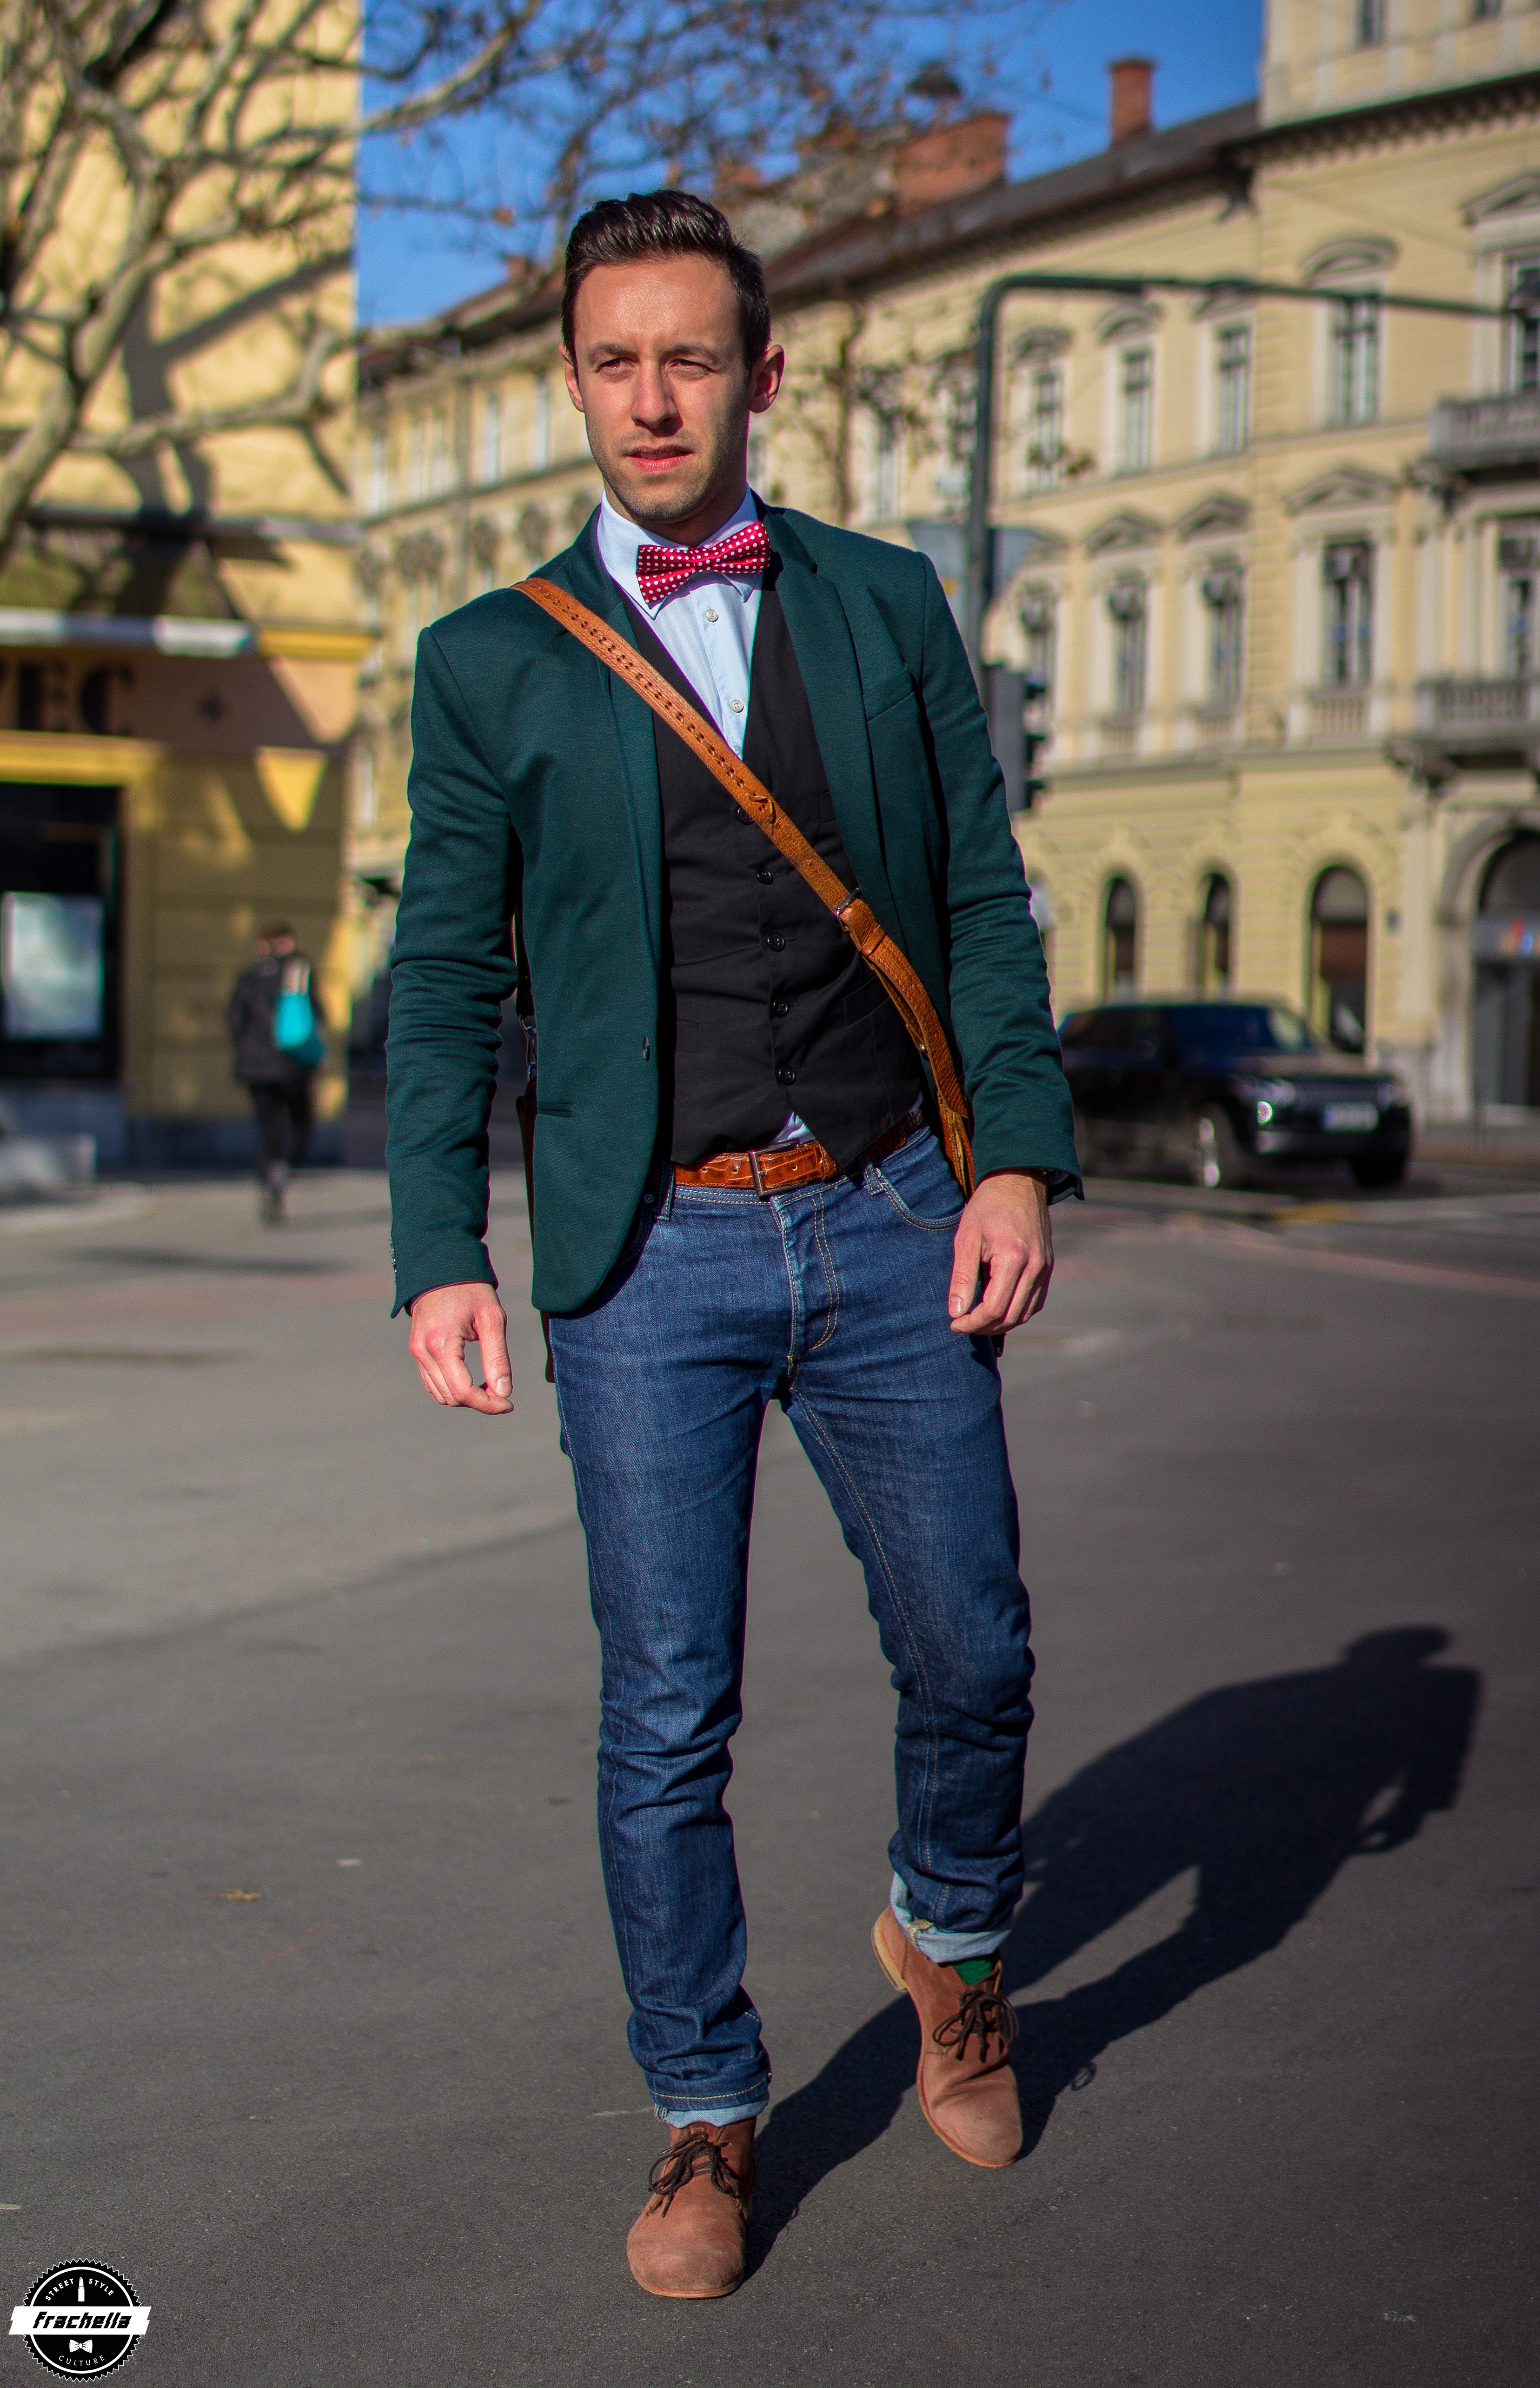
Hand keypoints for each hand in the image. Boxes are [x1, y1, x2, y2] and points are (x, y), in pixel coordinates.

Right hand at [407, 1282, 513, 1412]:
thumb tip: (504, 1394)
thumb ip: (497, 1358)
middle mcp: (422, 1352)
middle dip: (480, 1403)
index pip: (462, 1391)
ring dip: (466, 1398)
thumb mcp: (492, 1319)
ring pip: (440, 1395)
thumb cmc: (471, 1290)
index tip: (509, 1404)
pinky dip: (453, 1388)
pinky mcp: (416, 1351)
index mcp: (441, 1344)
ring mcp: (416, 1352)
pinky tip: (473, 1380)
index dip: (487, 1405)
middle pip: (451, 1398)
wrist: (442, 1267)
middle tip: (504, 1395)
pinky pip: (432, 1383)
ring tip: (490, 1387)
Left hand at [948, 1171, 1053, 1335]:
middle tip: (962, 1324)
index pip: (993, 1308)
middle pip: (1011, 1316)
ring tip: (978, 1320)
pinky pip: (1035, 1301)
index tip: (954, 1323)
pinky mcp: (1047, 1267)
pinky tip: (998, 1309)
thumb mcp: (966, 1237)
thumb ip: (962, 1277)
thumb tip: (956, 1312)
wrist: (1018, 1181)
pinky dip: (1017, 1312)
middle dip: (984, 1327)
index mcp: (1013, 1258)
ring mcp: (1045, 1268)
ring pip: (1025, 1313)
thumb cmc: (988, 1206)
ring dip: (1001, 1324)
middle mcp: (1035, 1267)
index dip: (972, 1323)